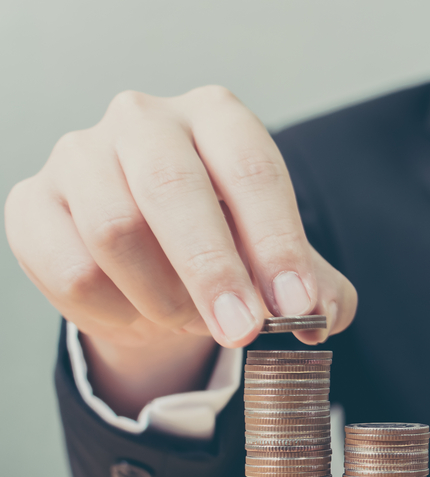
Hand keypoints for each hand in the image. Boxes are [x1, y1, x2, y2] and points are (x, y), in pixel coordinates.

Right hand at [4, 86, 356, 413]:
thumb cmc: (225, 247)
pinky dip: (115, 311)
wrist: (150, 266)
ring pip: (115, 231)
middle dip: (214, 272)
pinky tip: (138, 313)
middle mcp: (145, 119)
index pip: (251, 169)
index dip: (276, 243)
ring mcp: (80, 154)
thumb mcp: (279, 264)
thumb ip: (315, 287)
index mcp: (217, 116)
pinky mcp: (33, 203)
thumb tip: (322, 317)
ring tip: (188, 320)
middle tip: (244, 332)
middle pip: (173, 190)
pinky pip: (72, 270)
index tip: (295, 304)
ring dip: (163, 297)